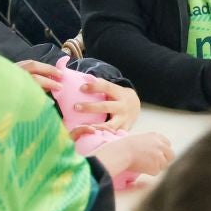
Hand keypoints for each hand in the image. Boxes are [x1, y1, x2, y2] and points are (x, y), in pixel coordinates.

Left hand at [16, 59, 138, 128]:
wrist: (136, 108)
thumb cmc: (116, 96)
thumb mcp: (111, 88)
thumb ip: (96, 83)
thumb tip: (74, 71)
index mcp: (119, 92)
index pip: (106, 87)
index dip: (94, 86)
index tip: (81, 87)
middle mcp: (122, 106)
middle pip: (106, 106)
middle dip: (90, 107)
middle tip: (75, 107)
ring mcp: (123, 120)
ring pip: (109, 124)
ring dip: (95, 126)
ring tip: (80, 128)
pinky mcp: (122, 131)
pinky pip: (111, 136)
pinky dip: (101, 138)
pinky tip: (89, 140)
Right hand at [86, 130, 173, 180]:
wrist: (122, 152)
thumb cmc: (127, 146)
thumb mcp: (142, 139)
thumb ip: (152, 143)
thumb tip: (158, 152)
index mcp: (157, 136)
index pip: (168, 144)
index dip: (164, 151)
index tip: (159, 155)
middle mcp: (161, 145)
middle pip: (171, 156)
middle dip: (165, 160)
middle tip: (155, 164)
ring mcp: (160, 155)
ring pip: (164, 165)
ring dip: (156, 166)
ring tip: (144, 164)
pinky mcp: (156, 166)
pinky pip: (156, 172)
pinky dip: (149, 172)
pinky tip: (141, 167)